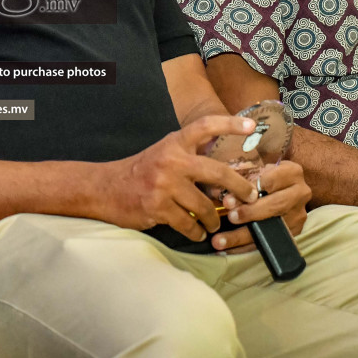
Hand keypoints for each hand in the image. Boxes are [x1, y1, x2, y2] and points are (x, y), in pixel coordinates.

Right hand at [96, 115, 260, 242]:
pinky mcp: (157, 207)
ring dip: (214, 219)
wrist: (104, 188)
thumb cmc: (140, 172)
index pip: (205, 126)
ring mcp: (164, 184)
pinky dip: (197, 231)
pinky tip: (198, 232)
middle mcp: (171, 160)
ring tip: (215, 223)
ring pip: (205, 205)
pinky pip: (188, 224)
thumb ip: (189, 157)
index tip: (253, 127)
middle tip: (250, 196)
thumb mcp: (164, 154)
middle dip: (240, 187)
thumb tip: (225, 176)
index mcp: (174, 143)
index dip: (230, 124)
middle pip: (217, 172)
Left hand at [212, 161, 310, 252]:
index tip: (229, 200)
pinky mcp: (294, 232)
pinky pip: (268, 241)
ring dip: (243, 236)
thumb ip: (242, 178)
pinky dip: (245, 247)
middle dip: (250, 213)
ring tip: (220, 241)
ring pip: (271, 227)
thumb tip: (220, 194)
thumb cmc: (264, 175)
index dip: (248, 190)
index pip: (269, 181)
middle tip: (230, 218)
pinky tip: (227, 249)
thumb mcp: (256, 169)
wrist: (284, 186)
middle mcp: (300, 193)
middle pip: (275, 204)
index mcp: (291, 173)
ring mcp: (298, 214)